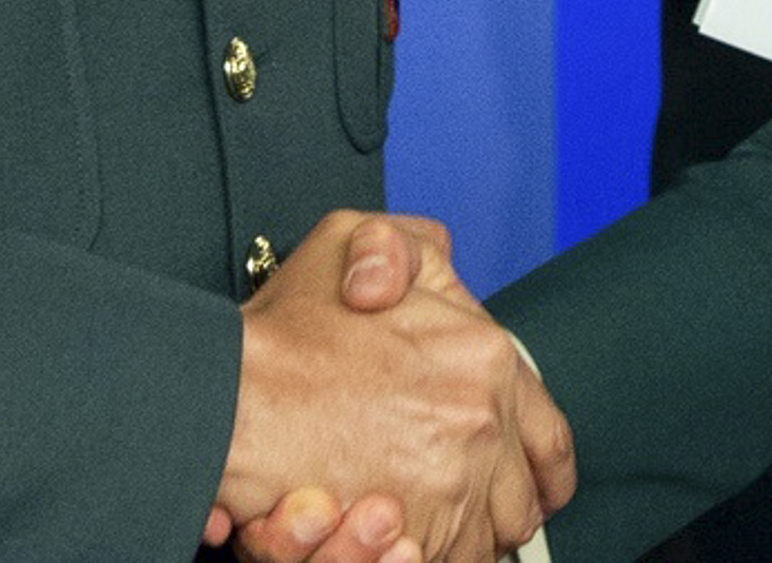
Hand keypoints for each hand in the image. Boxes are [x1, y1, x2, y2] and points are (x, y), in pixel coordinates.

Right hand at [217, 211, 573, 562]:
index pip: (547, 435)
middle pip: (518, 501)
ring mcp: (448, 487)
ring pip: (481, 544)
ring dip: (458, 541)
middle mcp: (479, 423)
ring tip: (418, 528)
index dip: (540, 468)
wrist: (223, 396)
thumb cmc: (277, 331)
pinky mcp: (410, 537)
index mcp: (484, 357)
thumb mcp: (349, 239)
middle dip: (495, 511)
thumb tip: (418, 276)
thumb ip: (402, 247)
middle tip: (461, 509)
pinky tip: (396, 547)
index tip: (534, 486)